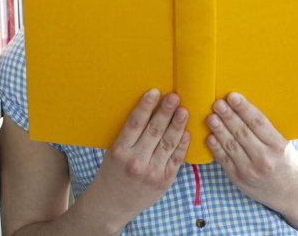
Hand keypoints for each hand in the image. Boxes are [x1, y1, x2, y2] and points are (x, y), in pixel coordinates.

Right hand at [83, 89, 189, 231]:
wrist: (111, 206)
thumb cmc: (111, 174)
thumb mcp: (113, 153)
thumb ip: (129, 136)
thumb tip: (149, 111)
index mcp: (120, 151)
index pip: (135, 123)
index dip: (146, 106)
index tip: (154, 92)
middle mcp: (136, 161)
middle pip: (154, 131)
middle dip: (166, 112)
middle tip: (174, 96)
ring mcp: (152, 173)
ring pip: (168, 143)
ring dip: (178, 125)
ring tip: (184, 110)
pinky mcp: (164, 181)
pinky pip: (176, 159)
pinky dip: (182, 144)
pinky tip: (186, 132)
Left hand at [206, 92, 297, 209]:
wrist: (293, 194)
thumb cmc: (287, 162)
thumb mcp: (284, 144)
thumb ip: (266, 130)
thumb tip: (243, 107)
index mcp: (278, 146)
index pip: (258, 122)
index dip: (244, 108)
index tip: (232, 96)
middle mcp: (264, 159)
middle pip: (242, 132)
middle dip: (228, 116)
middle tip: (217, 103)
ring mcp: (250, 171)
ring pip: (231, 145)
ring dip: (219, 130)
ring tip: (211, 117)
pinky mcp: (239, 179)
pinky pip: (224, 160)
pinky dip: (216, 148)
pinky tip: (210, 136)